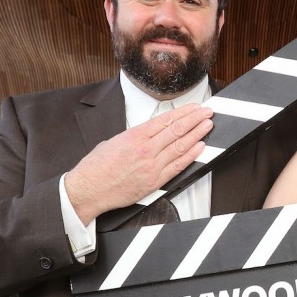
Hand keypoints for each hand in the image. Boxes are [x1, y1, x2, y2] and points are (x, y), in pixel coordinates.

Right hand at [64, 103, 212, 222]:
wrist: (88, 189)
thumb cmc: (97, 167)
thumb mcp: (113, 141)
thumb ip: (133, 136)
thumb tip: (148, 133)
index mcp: (134, 136)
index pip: (165, 120)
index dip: (183, 112)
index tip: (194, 108)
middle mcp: (145, 149)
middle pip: (176, 130)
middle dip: (194, 119)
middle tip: (207, 112)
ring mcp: (151, 165)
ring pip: (180, 146)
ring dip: (197, 134)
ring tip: (207, 125)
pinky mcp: (154, 181)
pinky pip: (177, 166)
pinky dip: (190, 155)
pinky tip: (200, 146)